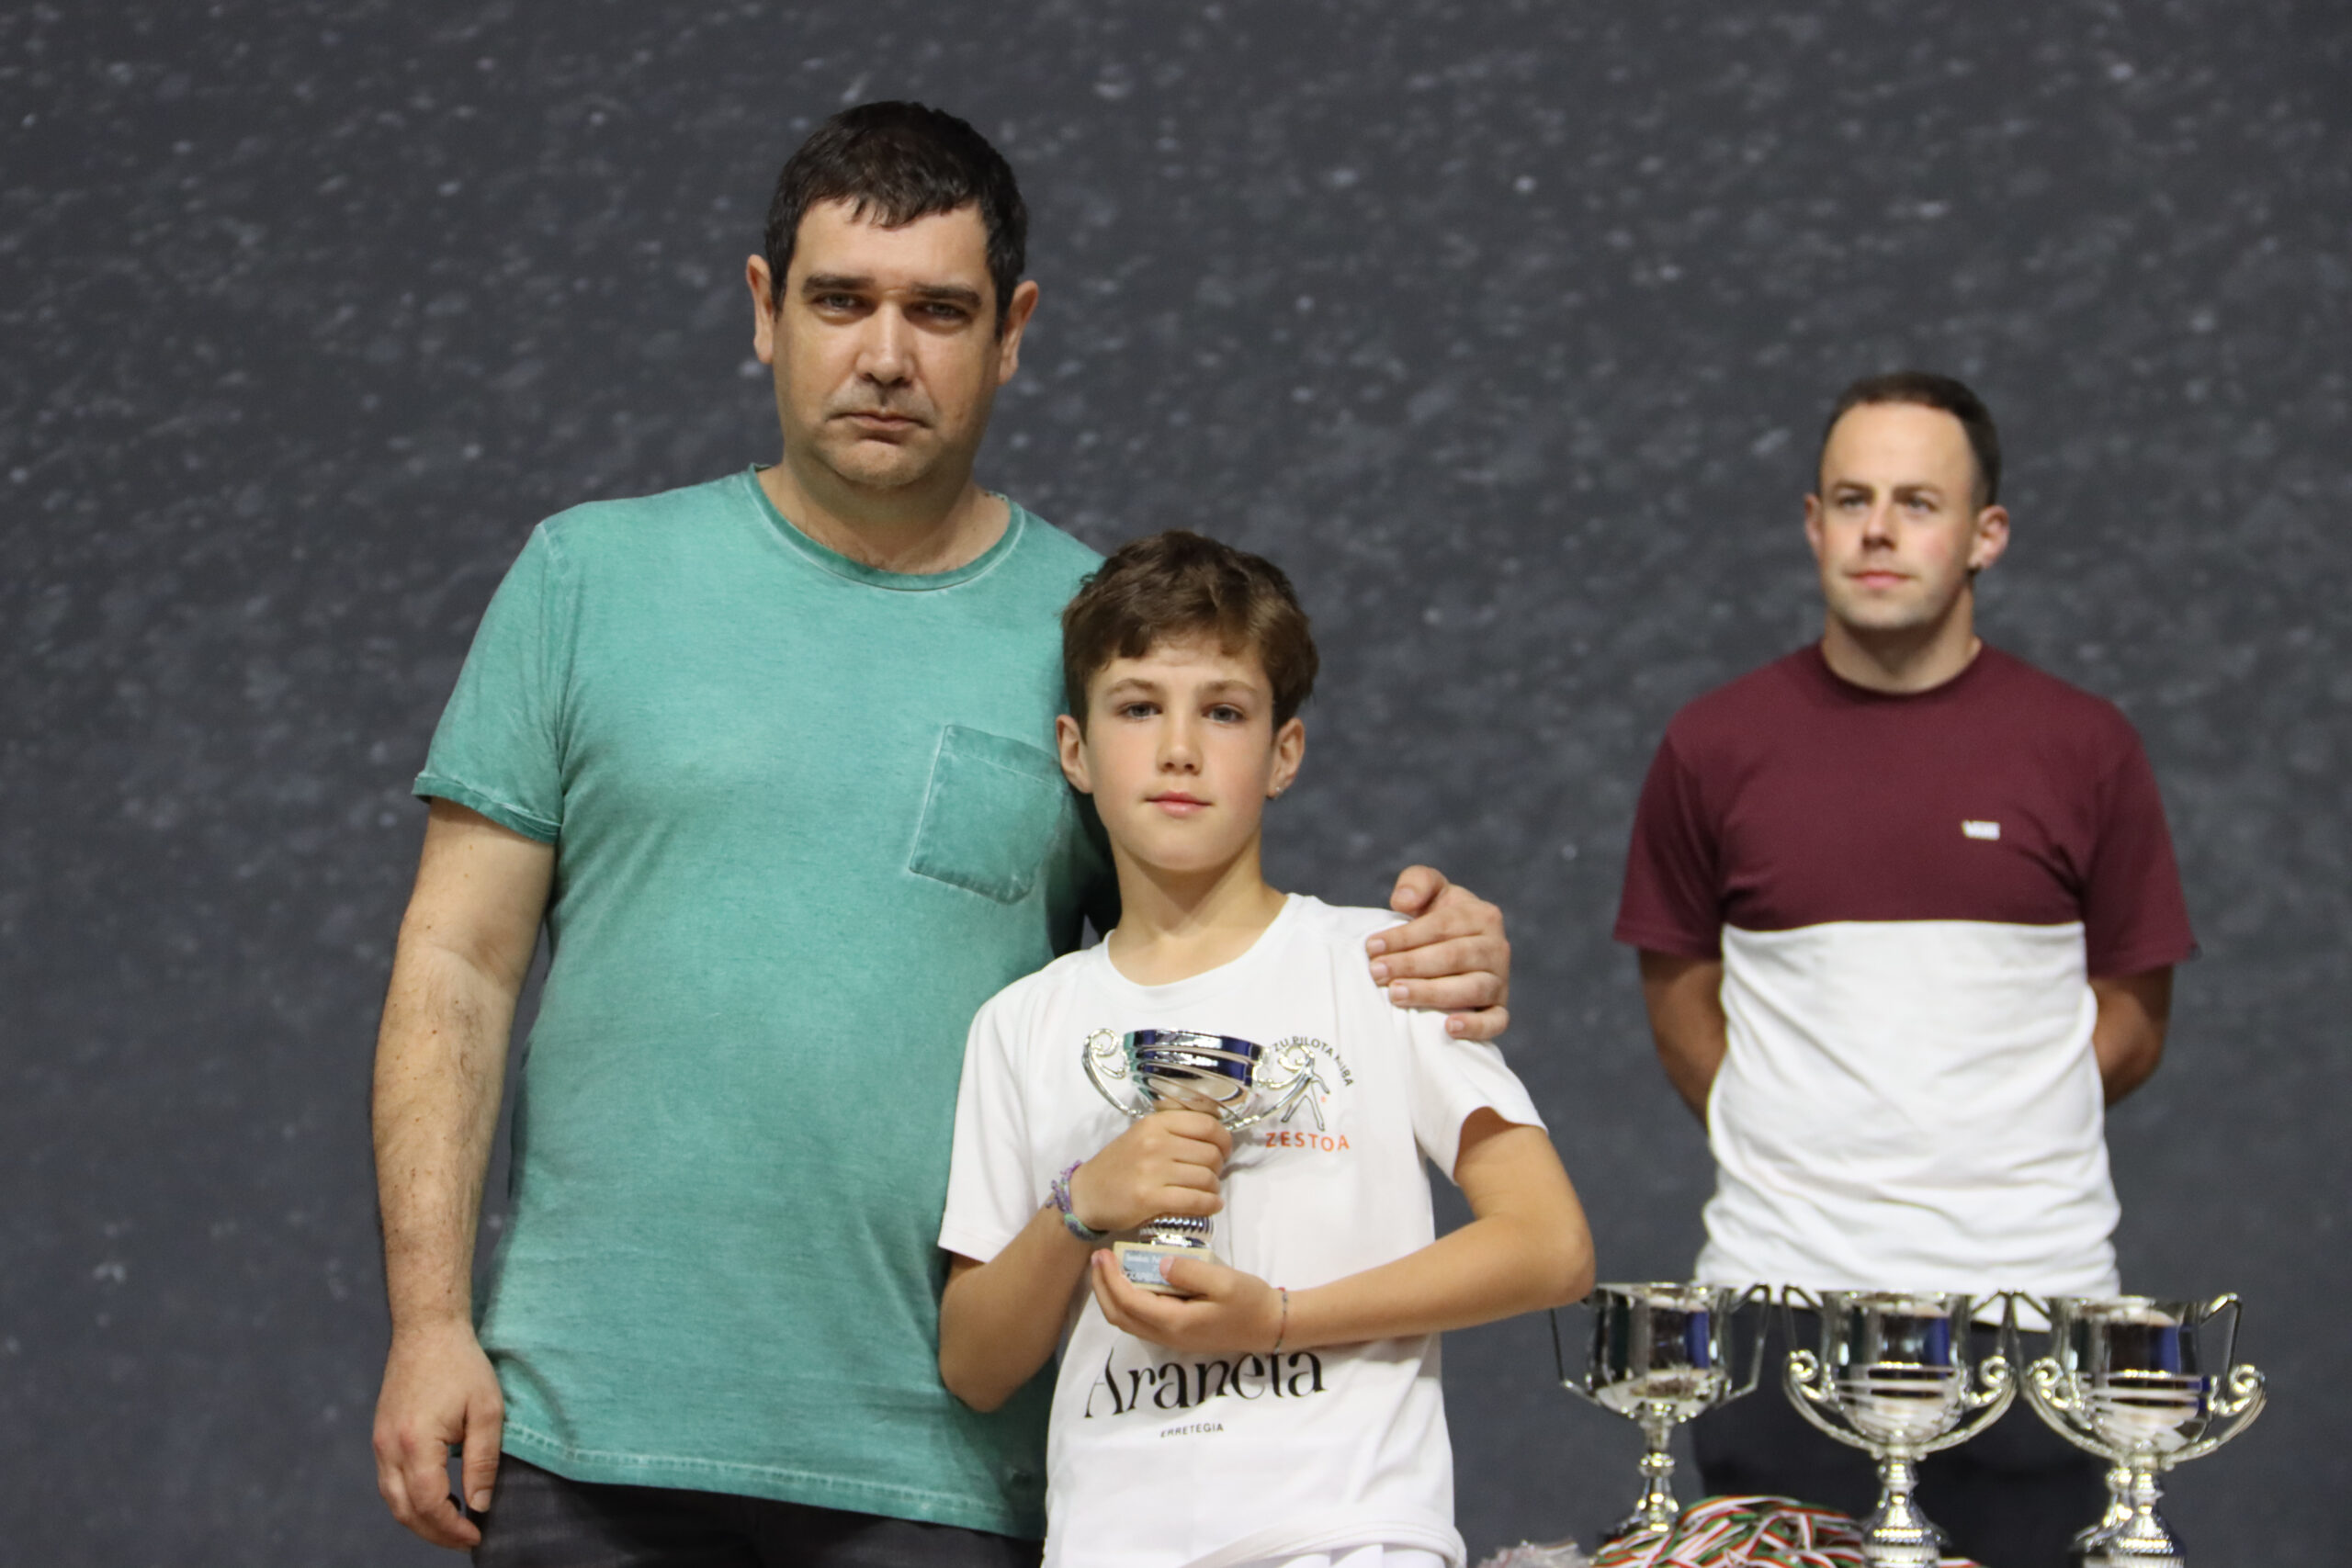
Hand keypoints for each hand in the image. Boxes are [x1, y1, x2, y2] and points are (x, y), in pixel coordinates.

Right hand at [372, 1318, 503, 1548]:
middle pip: (405, 1511)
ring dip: (420, 1520)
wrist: (427, 1330)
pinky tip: (436, 1501)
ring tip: (454, 1525)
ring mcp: (380, 1443)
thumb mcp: (486, 1411)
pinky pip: (389, 1482)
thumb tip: (480, 1505)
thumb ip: (483, 1461)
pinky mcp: (380, 1437)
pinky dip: (410, 1501)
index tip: (478, 1535)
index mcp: (415, 1443)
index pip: (429, 1504)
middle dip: (436, 1533)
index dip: (452, 1528)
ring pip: (393, 1501)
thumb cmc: (462, 1365)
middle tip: (467, 1538)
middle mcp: (389, 1448)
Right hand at [1068, 1108, 1230, 1234]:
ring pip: (1206, 1178)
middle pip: (1210, 1153)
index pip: (1207, 1125)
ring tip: (1208, 1192)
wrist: (1087, 1195)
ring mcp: (1152, 1171)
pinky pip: (1195, 1200)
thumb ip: (1174, 1132)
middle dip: (1219, 1167)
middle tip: (1211, 1175)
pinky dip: (1210, 1204)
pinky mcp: (1150, 1198)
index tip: (1224, 1151)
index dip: (1224, 1140)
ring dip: (1214, 1188)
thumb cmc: (1118, 1165)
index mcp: (1155, 1123)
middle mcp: (1155, 1143)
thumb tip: (1215, 1138)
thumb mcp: (1142, 1135)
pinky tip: (1211, 1205)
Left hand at [1089, 1250, 1285, 1354]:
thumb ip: (1189, 1272)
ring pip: (1127, 1322)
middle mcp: (1166, 1335)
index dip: (1110, 1279)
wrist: (1269, 1326)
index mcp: (1174, 1322)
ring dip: (1111, 1296)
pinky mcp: (1176, 1334)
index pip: (1128, 1301)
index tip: (1104, 1254)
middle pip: (1119, 1317)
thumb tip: (1160, 1264)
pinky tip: (1131, 1281)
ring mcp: (1170, 1338)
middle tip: (1097, 1259)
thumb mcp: (1223, 1280)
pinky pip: (1140, 1321)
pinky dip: (1126, 1302)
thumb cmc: (1249, 1301)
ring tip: (1107, 1268)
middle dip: (1102, 1288)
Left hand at [1370, 866, 1510, 1039]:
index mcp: (1482, 915)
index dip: (1405, 937)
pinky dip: (1475, 1027)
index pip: (1442, 926)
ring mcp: (1500, 981)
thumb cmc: (1435, 922)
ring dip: (1431, 993)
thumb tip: (1402, 901)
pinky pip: (1495, 1022)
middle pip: (1454, 957)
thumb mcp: (1428, 892)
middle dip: (1411, 964)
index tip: (1371, 947)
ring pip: (1472, 989)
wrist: (1453, 954)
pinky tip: (1448, 1028)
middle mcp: (1497, 948)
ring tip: (1396, 995)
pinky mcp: (1499, 1010)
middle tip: (1376, 973)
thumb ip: (1417, 882)